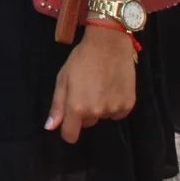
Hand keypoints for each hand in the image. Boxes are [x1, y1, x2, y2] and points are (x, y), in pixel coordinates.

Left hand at [45, 27, 136, 143]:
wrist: (109, 45)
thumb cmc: (81, 60)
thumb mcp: (63, 79)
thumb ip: (57, 105)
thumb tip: (51, 127)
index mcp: (77, 107)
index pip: (70, 135)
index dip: (68, 130)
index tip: (69, 121)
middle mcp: (96, 112)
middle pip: (87, 123)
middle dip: (84, 112)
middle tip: (85, 90)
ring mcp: (114, 109)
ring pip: (102, 116)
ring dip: (100, 107)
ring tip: (99, 85)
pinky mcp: (129, 105)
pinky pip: (117, 113)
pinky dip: (114, 104)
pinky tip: (112, 87)